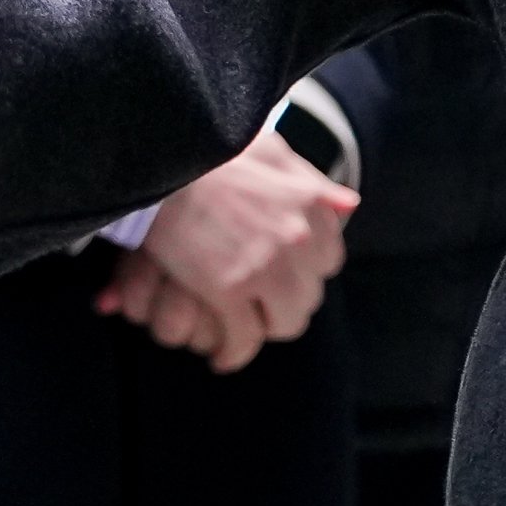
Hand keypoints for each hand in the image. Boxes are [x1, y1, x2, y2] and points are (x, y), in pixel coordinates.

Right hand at [99, 115, 359, 369]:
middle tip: (258, 305)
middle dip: (285, 303)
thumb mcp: (267, 148)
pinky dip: (234, 353)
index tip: (282, 273)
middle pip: (309, 296)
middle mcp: (297, 237)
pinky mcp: (228, 288)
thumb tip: (348, 205)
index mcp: (308, 202)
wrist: (157, 156)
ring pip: (284, 323)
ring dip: (264, 328)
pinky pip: (244, 338)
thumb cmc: (205, 149)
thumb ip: (307, 178)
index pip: (327, 259)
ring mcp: (265, 265)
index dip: (303, 270)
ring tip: (242, 327)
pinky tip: (223, 357)